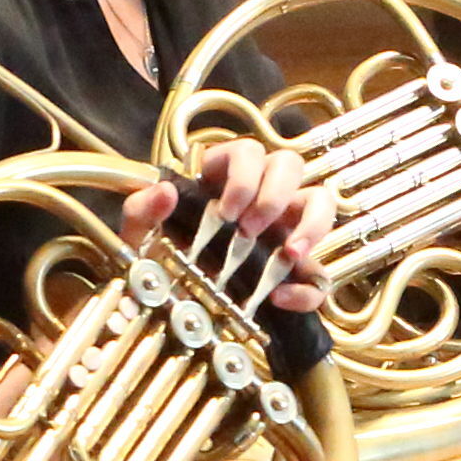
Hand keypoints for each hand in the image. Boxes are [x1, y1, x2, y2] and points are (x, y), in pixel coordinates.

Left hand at [133, 138, 322, 313]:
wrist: (164, 309)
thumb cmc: (155, 261)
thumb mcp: (139, 236)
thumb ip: (141, 211)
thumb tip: (164, 191)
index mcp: (223, 178)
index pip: (248, 152)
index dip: (244, 175)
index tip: (228, 211)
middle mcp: (260, 196)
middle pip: (289, 165)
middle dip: (275, 196)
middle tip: (250, 230)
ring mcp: (283, 229)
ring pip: (321, 202)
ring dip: (311, 224)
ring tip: (289, 254)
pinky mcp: (296, 271)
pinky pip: (320, 273)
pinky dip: (308, 287)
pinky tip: (281, 298)